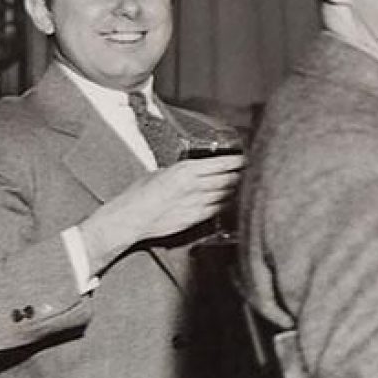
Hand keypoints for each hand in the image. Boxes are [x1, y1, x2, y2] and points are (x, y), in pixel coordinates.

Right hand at [79, 155, 244, 270]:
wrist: (130, 219)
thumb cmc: (139, 194)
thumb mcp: (160, 172)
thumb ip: (182, 170)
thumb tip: (196, 169)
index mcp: (186, 170)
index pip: (221, 164)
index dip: (237, 161)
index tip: (244, 158)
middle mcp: (195, 186)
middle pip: (229, 179)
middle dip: (240, 174)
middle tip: (246, 170)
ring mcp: (198, 204)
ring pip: (227, 194)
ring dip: (235, 188)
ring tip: (240, 183)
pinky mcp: (196, 218)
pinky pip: (219, 208)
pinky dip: (226, 202)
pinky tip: (228, 198)